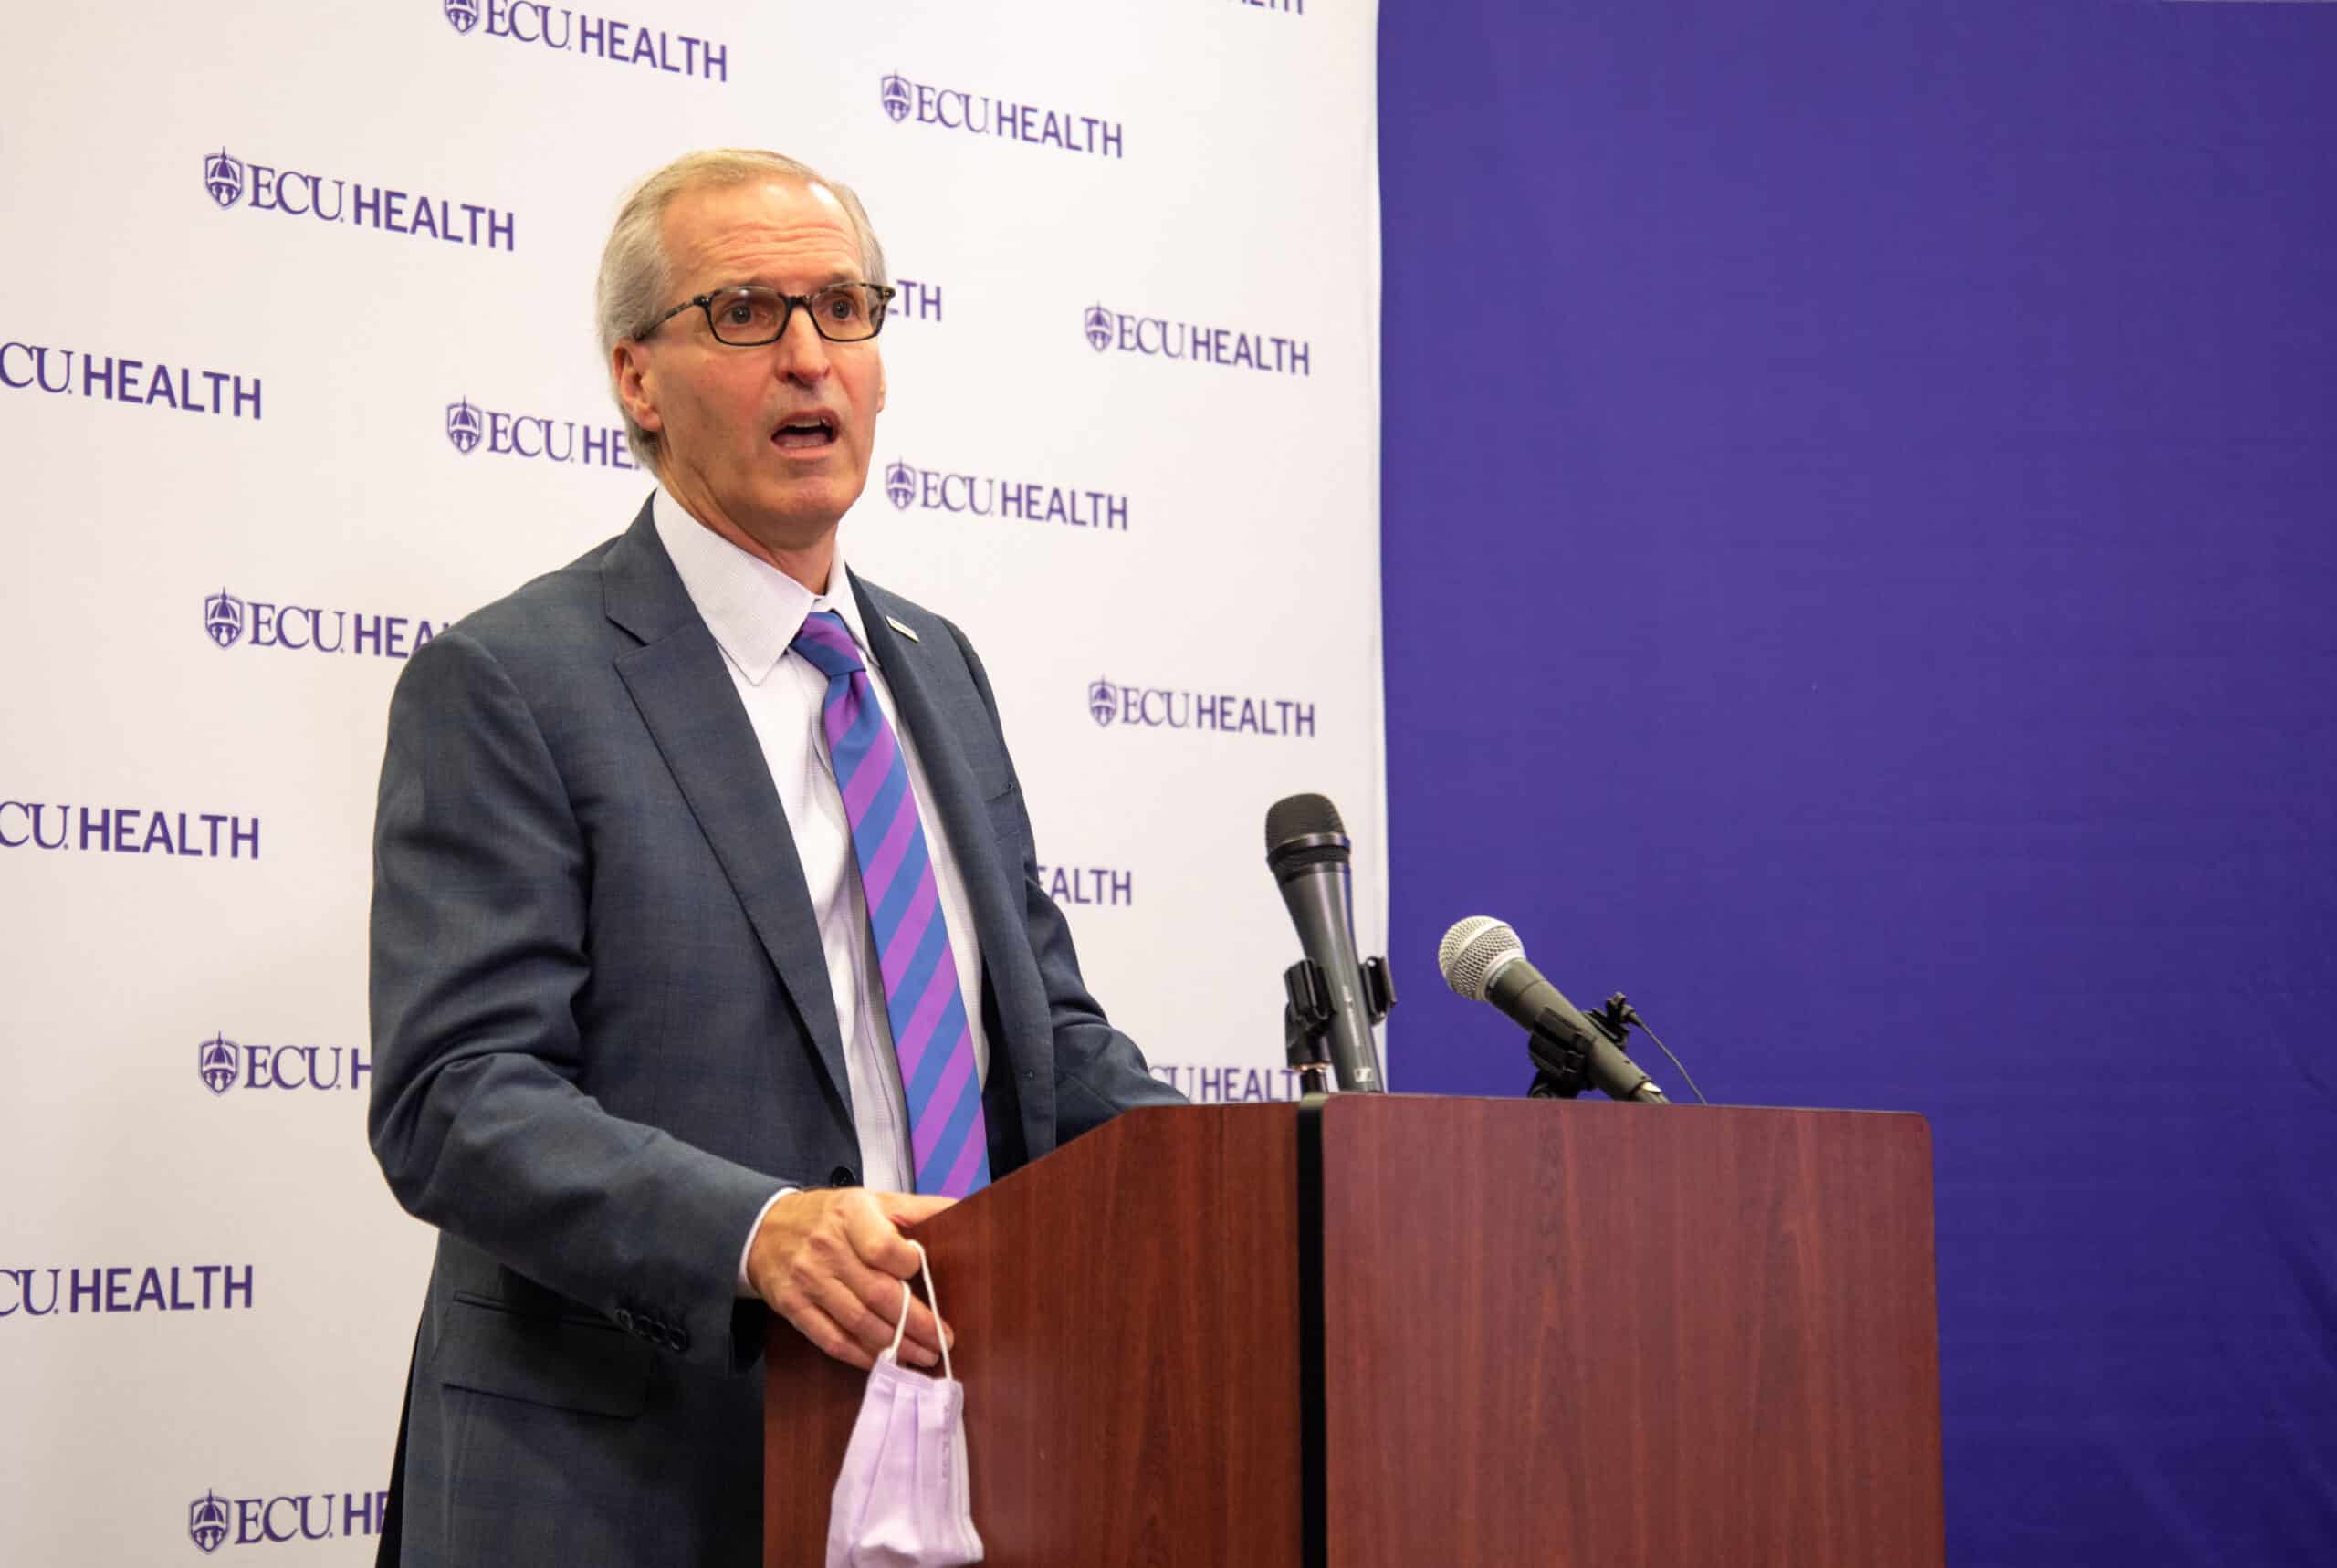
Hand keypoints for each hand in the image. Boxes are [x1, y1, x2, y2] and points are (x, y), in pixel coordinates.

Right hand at [747, 1188, 954, 1370]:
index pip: (885, 1248)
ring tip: (925, 1355)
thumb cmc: (832, 1216)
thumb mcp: (872, 1200)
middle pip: (878, 1294)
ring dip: (896, 1346)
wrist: (764, 1228)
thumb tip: (964, 1215)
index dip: (911, 1267)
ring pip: (859, 1323)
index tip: (929, 1278)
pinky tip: (885, 1361)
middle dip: (917, 1323)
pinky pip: (832, 1340)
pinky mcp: (794, 1307)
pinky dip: (862, 1356)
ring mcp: (808, 1280)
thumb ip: (917, 1209)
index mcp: (851, 1214)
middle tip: (944, 1340)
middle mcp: (827, 1247)